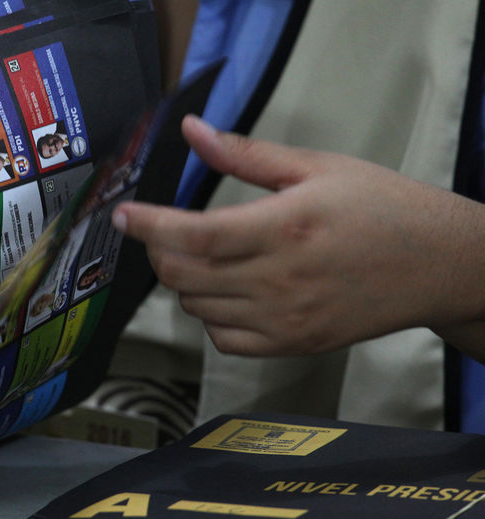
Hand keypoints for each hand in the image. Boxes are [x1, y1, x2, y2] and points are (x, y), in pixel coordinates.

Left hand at [112, 115, 484, 356]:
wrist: (436, 264)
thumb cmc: (382, 210)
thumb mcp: (317, 167)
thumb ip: (246, 155)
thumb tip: (194, 132)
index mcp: (284, 229)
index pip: (194, 235)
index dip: (149, 226)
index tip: (124, 215)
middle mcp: (280, 281)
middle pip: (184, 277)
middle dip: (158, 251)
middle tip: (162, 231)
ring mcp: (285, 320)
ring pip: (197, 309)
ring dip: (184, 282)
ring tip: (204, 257)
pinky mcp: (293, 345)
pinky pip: (224, 341)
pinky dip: (210, 317)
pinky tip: (227, 293)